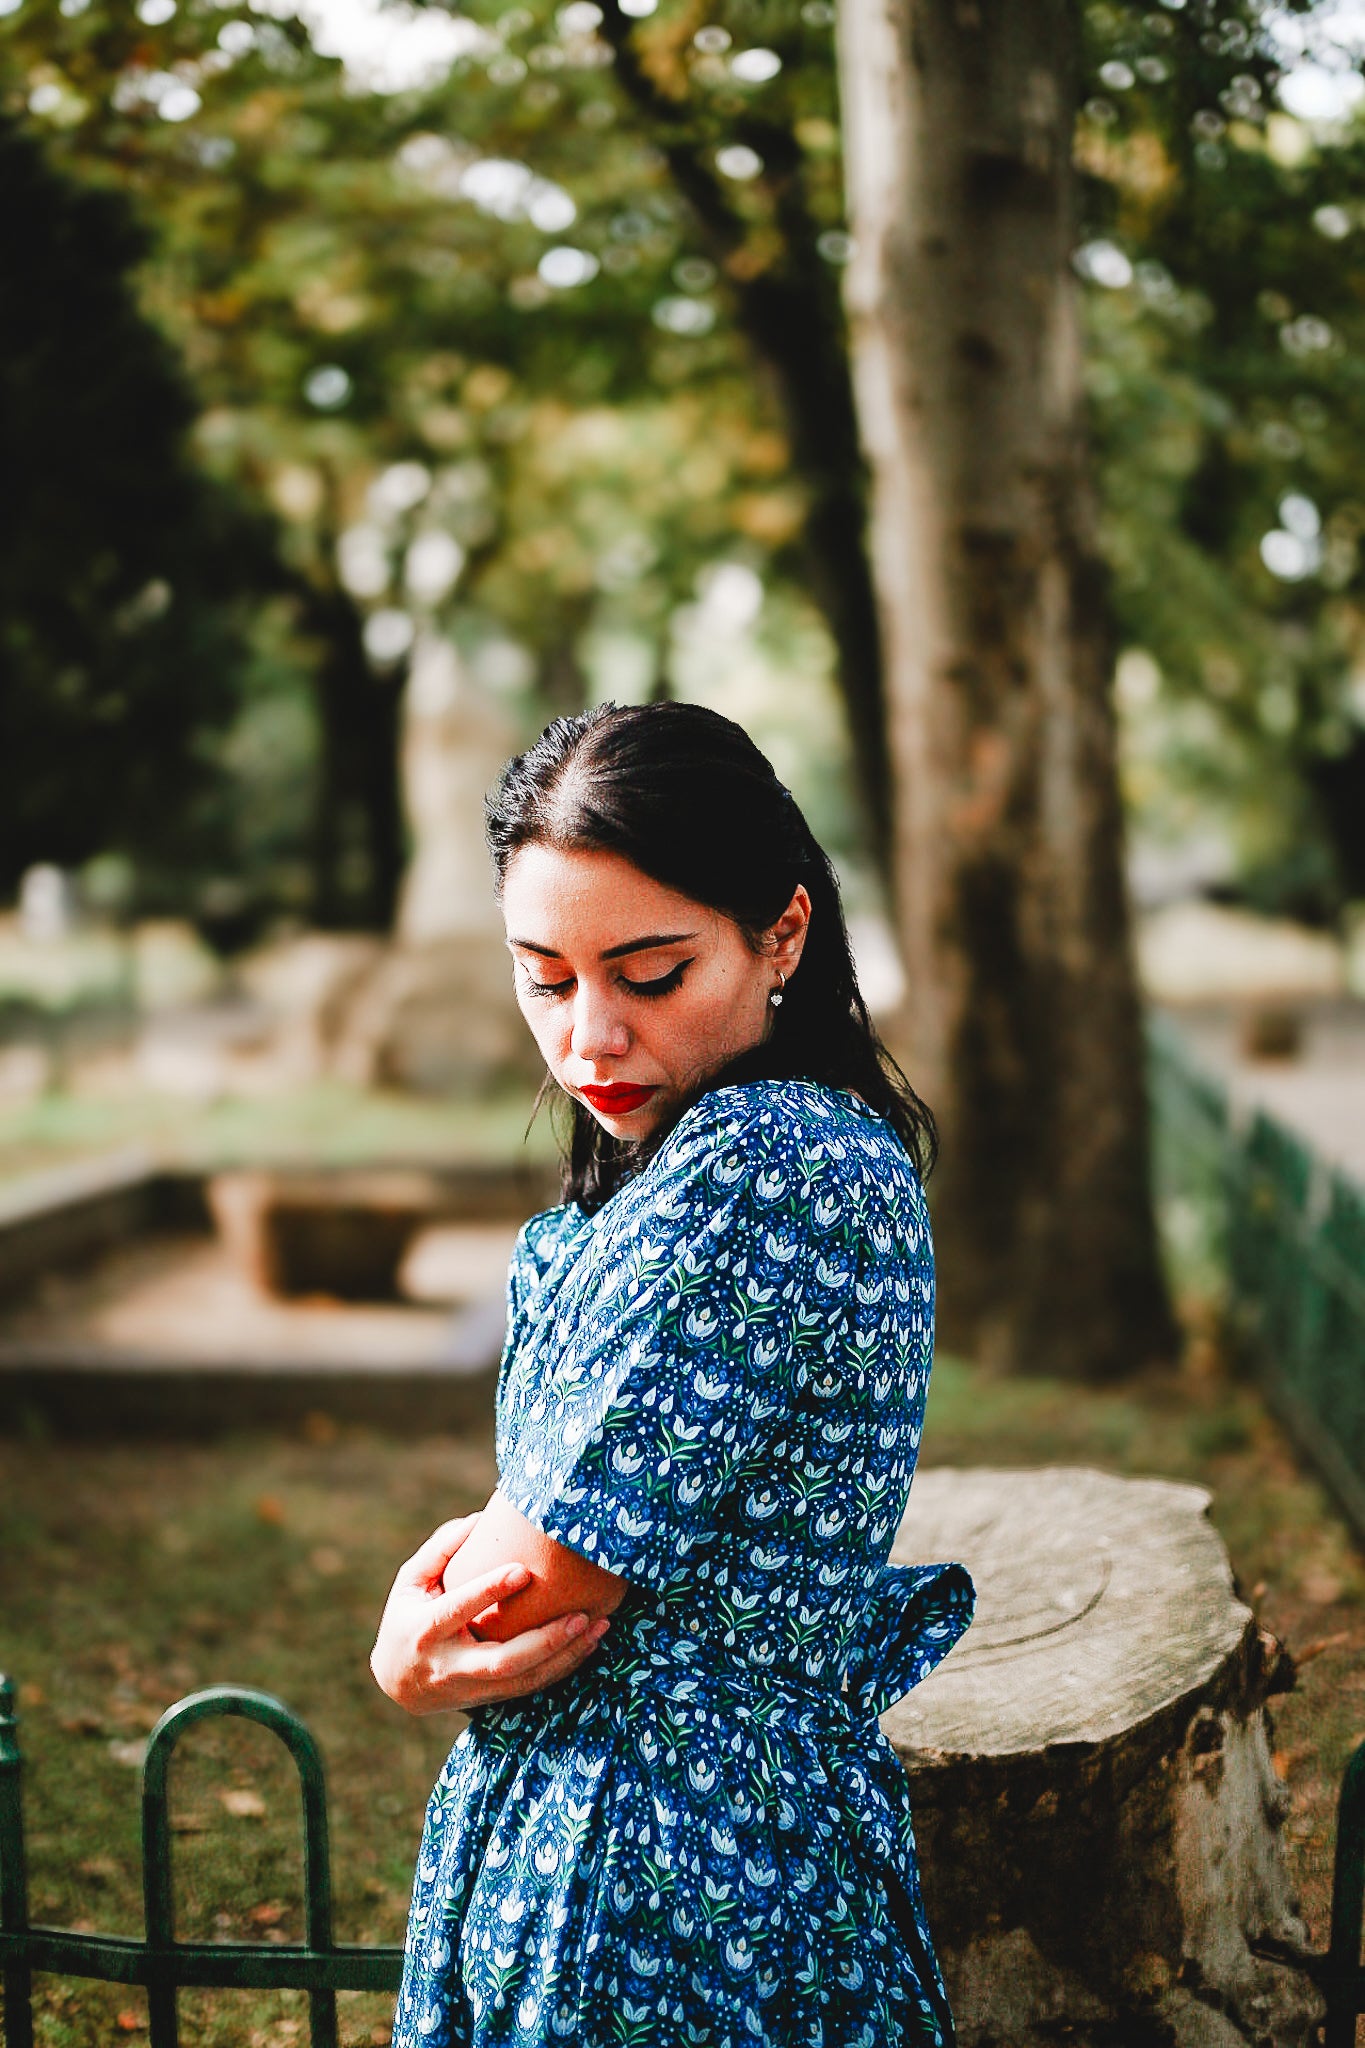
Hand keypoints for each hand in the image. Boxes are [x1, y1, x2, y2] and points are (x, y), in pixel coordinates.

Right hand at [370, 1515, 608, 1715]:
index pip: (459, 1610)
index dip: (489, 1591)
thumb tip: (480, 1519)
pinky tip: (589, 1643)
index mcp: (425, 1630)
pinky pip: (532, 1687)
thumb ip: (441, 1549)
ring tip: (599, 1626)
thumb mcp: (411, 1581)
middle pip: (501, 1662)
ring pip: (524, 1680)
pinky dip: (563, 1667)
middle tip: (581, 1615)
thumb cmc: (407, 1617)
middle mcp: (449, 1666)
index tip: (523, 1570)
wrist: (398, 1683)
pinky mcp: (490, 1699)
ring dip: (565, 1656)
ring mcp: (472, 1688)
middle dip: (544, 1641)